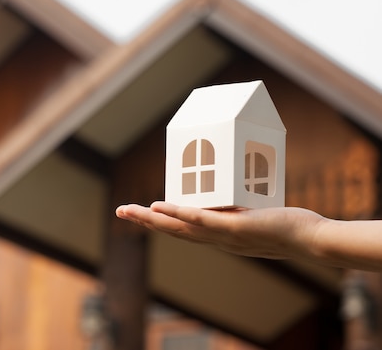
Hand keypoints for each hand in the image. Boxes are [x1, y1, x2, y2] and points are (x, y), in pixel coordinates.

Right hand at [116, 202, 325, 260]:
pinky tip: (160, 205)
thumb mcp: (253, 214)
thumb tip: (224, 192)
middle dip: (144, 222)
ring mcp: (223, 235)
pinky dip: (178, 212)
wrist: (311, 240)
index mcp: (219, 236)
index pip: (183, 230)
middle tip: (120, 212)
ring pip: (179, 227)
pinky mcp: (234, 227)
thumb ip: (236, 207)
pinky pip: (201, 219)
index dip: (161, 221)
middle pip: (172, 231)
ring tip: (129, 211)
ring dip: (151, 219)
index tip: (144, 213)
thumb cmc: (286, 226)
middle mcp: (216, 239)